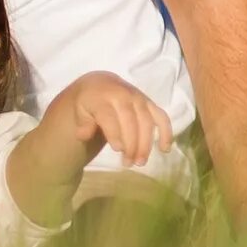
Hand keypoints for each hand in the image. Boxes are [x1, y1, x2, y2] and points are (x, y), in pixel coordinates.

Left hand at [53, 72, 175, 167]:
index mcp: (103, 96)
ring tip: (140, 162)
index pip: (109, 116)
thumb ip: (83, 122)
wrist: (101, 84)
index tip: (117, 150)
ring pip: (147, 121)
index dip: (114, 133)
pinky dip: (166, 132)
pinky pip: (162, 117)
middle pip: (131, 121)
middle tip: (129, 163)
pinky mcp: (150, 103)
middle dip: (132, 144)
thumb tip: (83, 135)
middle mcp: (123, 95)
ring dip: (146, 143)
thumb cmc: (90, 102)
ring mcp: (139, 98)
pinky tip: (165, 149)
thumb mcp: (80, 110)